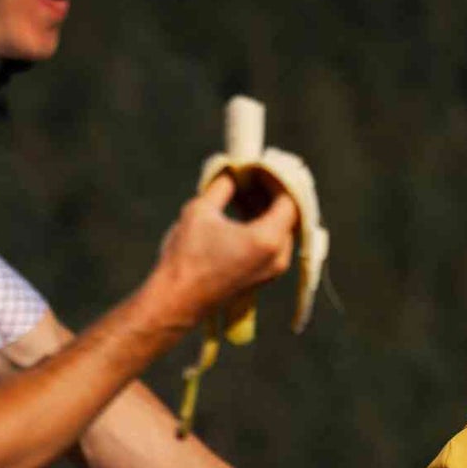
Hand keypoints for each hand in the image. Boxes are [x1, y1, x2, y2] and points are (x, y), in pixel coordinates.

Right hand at [154, 175, 298, 317]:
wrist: (177, 301)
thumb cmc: (187, 256)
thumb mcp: (201, 210)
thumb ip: (223, 186)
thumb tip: (232, 172)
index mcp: (268, 239)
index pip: (289, 198)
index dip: (276, 177)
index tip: (259, 165)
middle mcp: (278, 257)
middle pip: (288, 214)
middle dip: (271, 191)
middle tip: (251, 174)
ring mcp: (272, 269)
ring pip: (280, 228)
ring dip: (265, 207)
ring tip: (241, 190)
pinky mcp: (263, 276)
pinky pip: (272, 243)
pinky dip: (261, 224)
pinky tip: (239, 210)